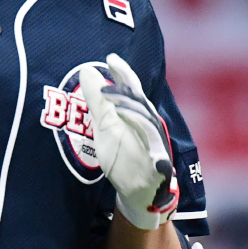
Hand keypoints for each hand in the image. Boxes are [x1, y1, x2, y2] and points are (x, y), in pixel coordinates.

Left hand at [80, 53, 178, 229]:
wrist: (138, 190)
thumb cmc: (123, 155)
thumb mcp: (105, 126)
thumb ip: (97, 101)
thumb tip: (86, 70)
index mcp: (137, 113)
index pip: (131, 88)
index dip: (123, 73)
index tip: (111, 58)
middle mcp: (150, 124)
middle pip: (141, 104)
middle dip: (126, 95)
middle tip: (105, 90)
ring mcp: (156, 145)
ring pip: (150, 127)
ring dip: (136, 118)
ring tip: (118, 111)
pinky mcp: (160, 168)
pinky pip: (161, 163)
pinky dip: (160, 162)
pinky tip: (158, 162)